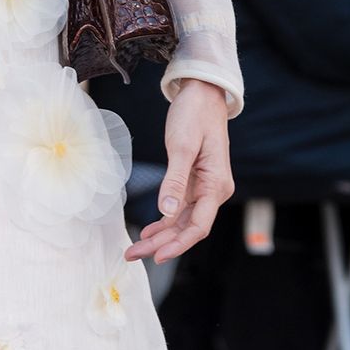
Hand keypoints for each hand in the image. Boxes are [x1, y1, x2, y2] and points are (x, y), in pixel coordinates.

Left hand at [124, 80, 233, 265]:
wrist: (203, 94)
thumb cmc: (195, 114)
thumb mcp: (182, 146)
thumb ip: (175, 180)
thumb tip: (166, 211)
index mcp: (217, 185)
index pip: (198, 226)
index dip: (177, 244)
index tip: (157, 255)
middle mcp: (215, 191)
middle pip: (188, 228)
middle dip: (162, 244)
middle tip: (133, 254)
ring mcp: (205, 188)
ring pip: (182, 222)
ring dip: (160, 236)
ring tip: (135, 248)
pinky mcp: (195, 182)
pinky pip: (180, 209)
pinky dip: (164, 221)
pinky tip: (149, 231)